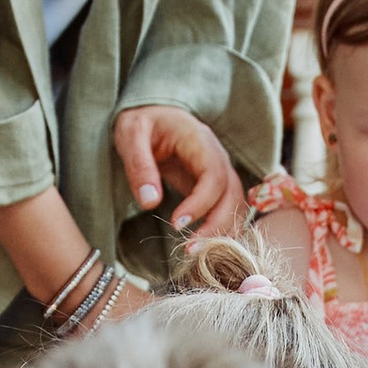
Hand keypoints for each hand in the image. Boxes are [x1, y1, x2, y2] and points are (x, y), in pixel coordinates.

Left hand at [114, 107, 243, 241]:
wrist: (153, 115)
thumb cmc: (142, 122)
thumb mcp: (131, 136)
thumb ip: (139, 166)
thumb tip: (150, 202)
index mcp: (200, 140)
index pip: (213, 176)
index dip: (200, 203)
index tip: (175, 223)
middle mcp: (218, 157)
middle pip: (232, 195)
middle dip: (216, 226)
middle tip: (189, 250)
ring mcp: (220, 172)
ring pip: (236, 206)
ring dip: (222, 232)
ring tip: (195, 253)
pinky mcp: (214, 187)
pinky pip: (228, 210)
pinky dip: (222, 231)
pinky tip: (204, 248)